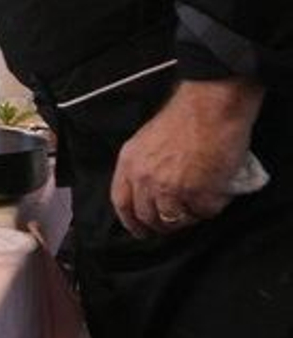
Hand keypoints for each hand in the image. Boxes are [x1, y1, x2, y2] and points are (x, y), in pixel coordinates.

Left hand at [111, 78, 262, 237]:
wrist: (210, 106)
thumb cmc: (183, 118)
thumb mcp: (146, 140)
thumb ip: (142, 166)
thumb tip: (146, 191)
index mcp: (129, 163)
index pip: (121, 203)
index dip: (130, 221)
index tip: (140, 230)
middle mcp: (144, 178)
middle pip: (147, 217)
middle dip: (162, 224)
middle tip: (177, 220)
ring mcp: (170, 187)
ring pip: (175, 220)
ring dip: (188, 217)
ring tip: (198, 204)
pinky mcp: (197, 191)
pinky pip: (204, 212)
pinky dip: (212, 207)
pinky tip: (216, 193)